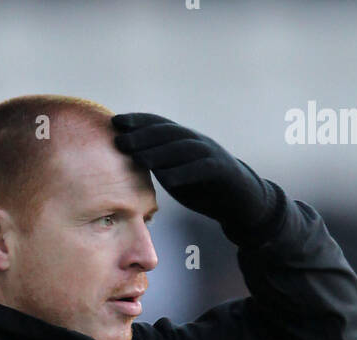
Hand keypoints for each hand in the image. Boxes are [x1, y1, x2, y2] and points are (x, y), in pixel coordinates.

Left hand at [111, 113, 282, 244]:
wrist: (241, 201)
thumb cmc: (204, 188)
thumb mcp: (176, 174)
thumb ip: (158, 165)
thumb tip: (130, 162)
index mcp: (184, 141)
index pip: (159, 125)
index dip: (138, 121)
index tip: (115, 122)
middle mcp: (196, 142)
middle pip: (167, 133)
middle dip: (142, 134)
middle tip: (119, 139)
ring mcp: (210, 154)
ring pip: (182, 147)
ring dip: (159, 150)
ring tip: (137, 156)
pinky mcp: (222, 171)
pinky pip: (202, 169)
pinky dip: (184, 172)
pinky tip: (167, 179)